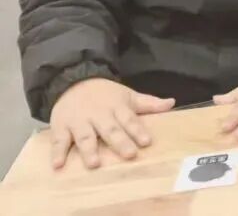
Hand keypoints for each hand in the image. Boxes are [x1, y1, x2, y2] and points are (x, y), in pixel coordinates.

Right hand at [49, 78, 173, 169]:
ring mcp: (79, 121)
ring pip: (85, 136)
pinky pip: (59, 140)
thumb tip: (172, 103)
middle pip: (110, 130)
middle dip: (120, 142)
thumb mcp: (128, 96)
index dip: (138, 130)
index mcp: (117, 108)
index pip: (130, 120)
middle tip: (129, 155)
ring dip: (89, 150)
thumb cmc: (105, 94)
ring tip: (94, 163)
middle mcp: (99, 115)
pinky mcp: (61, 127)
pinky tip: (58, 165)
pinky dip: (58, 152)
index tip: (146, 142)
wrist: (73, 80)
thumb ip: (149, 103)